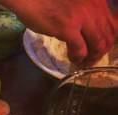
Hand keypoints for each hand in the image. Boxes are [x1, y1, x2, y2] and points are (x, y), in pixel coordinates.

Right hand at [0, 0, 117, 65]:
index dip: (108, 41)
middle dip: (100, 53)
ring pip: (98, 45)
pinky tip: (72, 59)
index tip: (97, 50)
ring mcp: (82, 18)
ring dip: (90, 58)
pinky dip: (77, 58)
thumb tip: (92, 33)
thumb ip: (87, 14)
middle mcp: (94, 8)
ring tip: (82, 63)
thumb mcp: (76, 5)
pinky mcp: (68, 28)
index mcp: (98, 2)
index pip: (114, 25)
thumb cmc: (49, 1)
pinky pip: (80, 49)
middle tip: (89, 60)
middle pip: (108, 37)